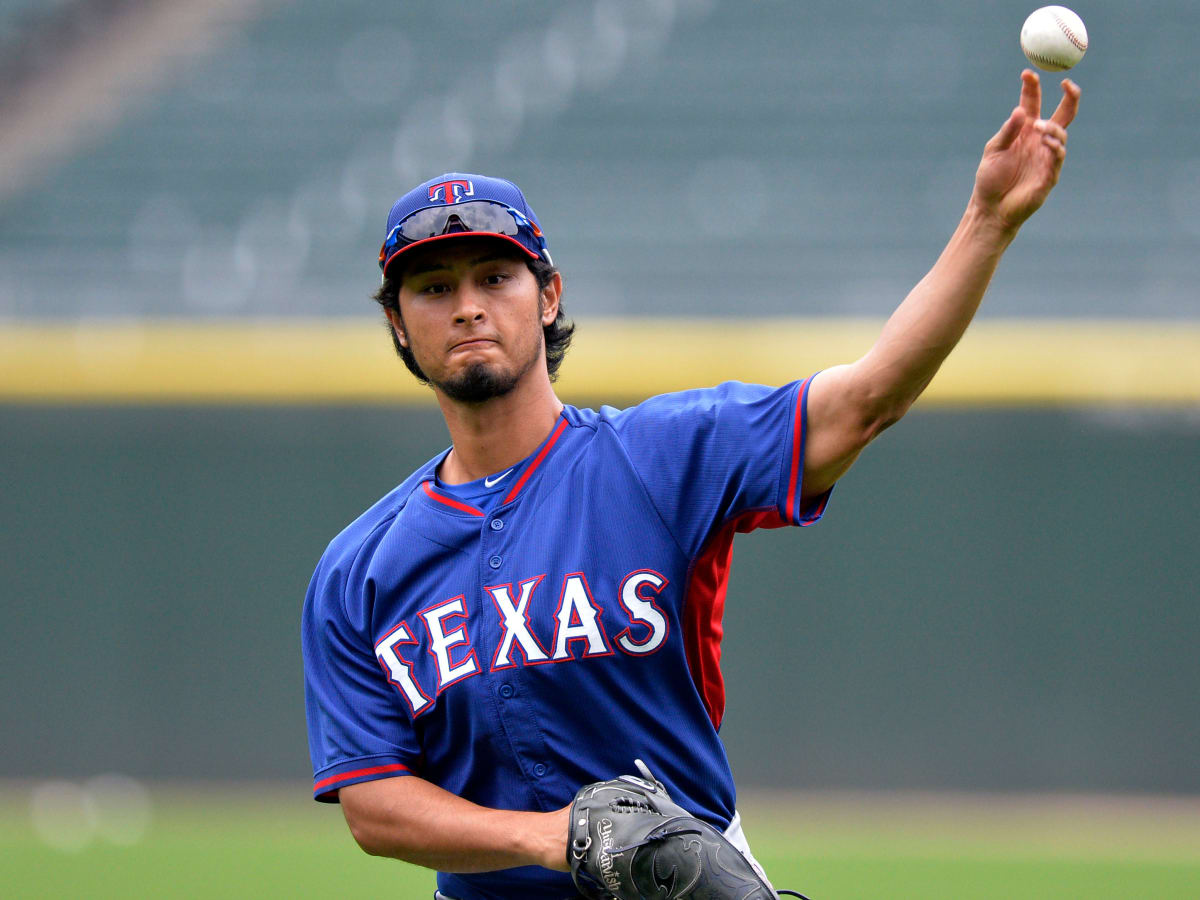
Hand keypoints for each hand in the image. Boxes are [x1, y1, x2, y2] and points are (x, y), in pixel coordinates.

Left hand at [971, 70, 1080, 231]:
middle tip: (1066, 82)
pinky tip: (1046, 141)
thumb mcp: (993, 151)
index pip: (1033, 103)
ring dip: (1052, 127)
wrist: (991, 209)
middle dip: (1070, 96)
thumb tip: (1021, 110)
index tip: (1028, 73)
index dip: (1032, 87)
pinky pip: (1058, 155)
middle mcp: (1039, 140)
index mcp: (1024, 130)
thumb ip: (1007, 131)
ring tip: (1038, 127)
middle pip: (1062, 113)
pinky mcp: (1050, 174)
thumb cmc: (990, 179)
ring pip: (1060, 133)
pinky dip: (1054, 145)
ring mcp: (1047, 156)